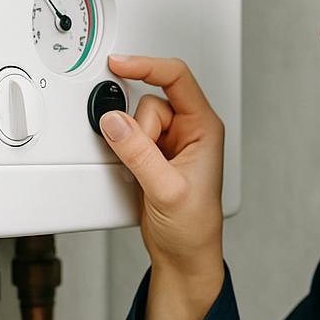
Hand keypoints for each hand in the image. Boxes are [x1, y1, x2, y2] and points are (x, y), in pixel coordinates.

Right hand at [102, 54, 224, 270]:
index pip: (177, 79)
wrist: (183, 255)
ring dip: (131, 144)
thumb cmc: (193, 227)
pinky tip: (136, 174)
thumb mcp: (167, 190)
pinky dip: (124, 151)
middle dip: (138, 129)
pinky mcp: (151, 155)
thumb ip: (139, 154)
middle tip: (147, 162)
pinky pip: (127, 138)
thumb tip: (114, 122)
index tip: (120, 63)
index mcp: (204, 128)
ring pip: (134, 121)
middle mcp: (189, 130)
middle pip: (149, 102)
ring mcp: (169, 142)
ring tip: (145, 174)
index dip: (147, 66)